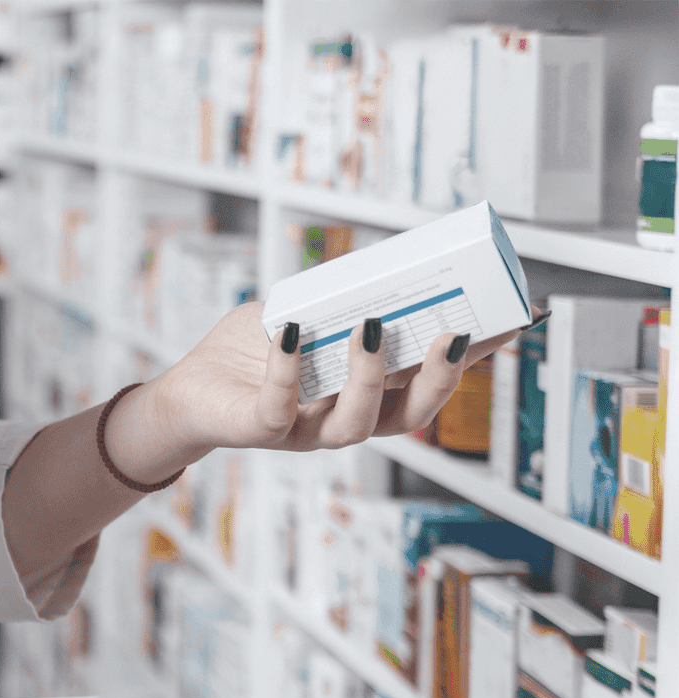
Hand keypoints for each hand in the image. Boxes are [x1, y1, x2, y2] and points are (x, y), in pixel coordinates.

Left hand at [146, 300, 528, 458]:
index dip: (473, 358)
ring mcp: (305, 430)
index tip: (513, 320)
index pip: (429, 379)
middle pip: (410, 414)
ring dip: (368, 379)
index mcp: (365, 391)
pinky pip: (280, 409)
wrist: (188, 391)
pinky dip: (288, 370)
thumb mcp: (300, 313)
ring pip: (354, 426)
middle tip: (458, 334)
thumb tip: (379, 263)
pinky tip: (291, 333)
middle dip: (439, 379)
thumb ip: (336, 296)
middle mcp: (344, 417)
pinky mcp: (260, 432)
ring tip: (370, 327)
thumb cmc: (249, 352)